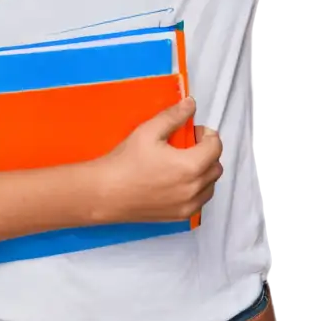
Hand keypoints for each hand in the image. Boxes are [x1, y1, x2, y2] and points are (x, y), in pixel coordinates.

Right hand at [93, 97, 222, 224]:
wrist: (105, 193)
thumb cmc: (125, 163)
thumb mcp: (149, 131)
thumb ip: (174, 116)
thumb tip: (191, 104)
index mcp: (190, 166)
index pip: (216, 147)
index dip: (208, 135)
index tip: (195, 131)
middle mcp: (193, 188)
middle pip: (216, 166)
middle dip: (208, 152)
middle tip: (188, 145)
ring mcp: (187, 205)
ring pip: (210, 185)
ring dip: (204, 171)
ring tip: (183, 163)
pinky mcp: (179, 216)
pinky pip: (200, 201)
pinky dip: (197, 189)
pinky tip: (179, 180)